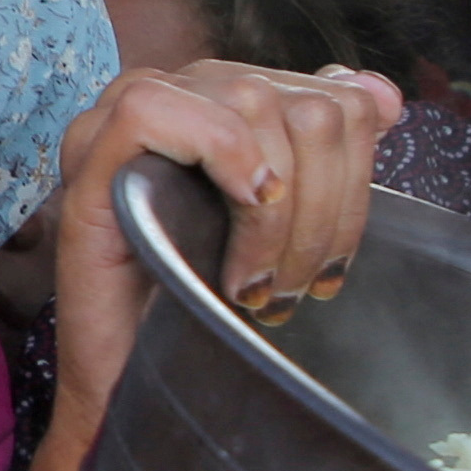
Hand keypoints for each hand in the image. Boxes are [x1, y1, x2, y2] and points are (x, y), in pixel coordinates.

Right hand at [37, 64, 402, 470]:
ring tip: (259, 283)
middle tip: (296, 287)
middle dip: (323, 205)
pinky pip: (159, 110)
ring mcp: (119, 115)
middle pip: (299, 100)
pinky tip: (234, 223)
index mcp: (218, 99)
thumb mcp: (283, 224)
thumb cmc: (200, 303)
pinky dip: (220, 160)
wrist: (128, 378)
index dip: (355, 178)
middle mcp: (171, 92)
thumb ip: (326, 152)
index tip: (333, 262)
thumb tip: (383, 96)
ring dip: (275, 211)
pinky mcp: (87, 153)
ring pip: (247, 101)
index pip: (328, 94)